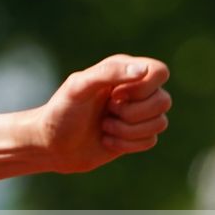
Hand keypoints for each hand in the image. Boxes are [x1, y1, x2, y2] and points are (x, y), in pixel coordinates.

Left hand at [30, 54, 170, 174]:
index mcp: (123, 70)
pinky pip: (151, 141)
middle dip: (133, 113)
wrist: (51, 145)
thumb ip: (109, 72)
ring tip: (105, 127)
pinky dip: (127, 144)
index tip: (116, 94)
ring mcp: (137, 114)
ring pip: (160, 123)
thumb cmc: (61, 111)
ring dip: (128, 131)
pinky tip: (106, 140)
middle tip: (107, 112)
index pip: (160, 71)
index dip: (144, 88)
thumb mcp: (78, 87)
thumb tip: (143, 70)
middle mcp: (134, 90)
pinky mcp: (136, 136)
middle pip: (164, 100)